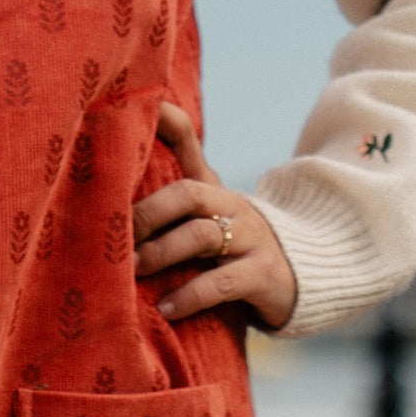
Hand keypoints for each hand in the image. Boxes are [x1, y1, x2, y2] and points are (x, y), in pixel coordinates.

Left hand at [132, 103, 296, 329]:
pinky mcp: (263, 275)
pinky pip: (223, 282)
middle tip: (115, 233)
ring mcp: (250, 238)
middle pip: (187, 193)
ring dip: (161, 253)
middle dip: (147, 212)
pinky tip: (166, 308)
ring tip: (132, 270)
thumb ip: (164, 205)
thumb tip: (113, 190)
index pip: (186, 142)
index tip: (138, 108)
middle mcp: (230, 205)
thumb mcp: (204, 221)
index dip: (163, 122)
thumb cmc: (233, 248)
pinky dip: (190, 296)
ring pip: (201, 236)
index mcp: (210, 189)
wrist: (303, 277)